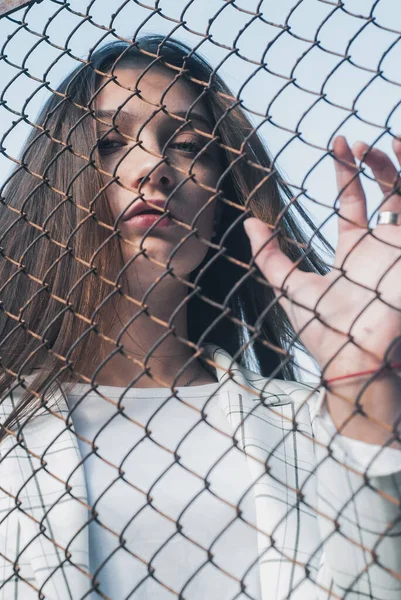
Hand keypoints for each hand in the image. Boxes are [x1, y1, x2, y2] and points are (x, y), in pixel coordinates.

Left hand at [244, 135, 400, 444]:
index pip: (354, 202)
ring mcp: (398, 248)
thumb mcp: (289, 287)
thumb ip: (270, 257)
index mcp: (354, 249)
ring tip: (380, 143)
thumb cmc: (323, 329)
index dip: (348, 172)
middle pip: (385, 191)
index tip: (339, 144)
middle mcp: (380, 244)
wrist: (352, 356)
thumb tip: (250, 223)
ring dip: (397, 166)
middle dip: (373, 162)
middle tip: (354, 142)